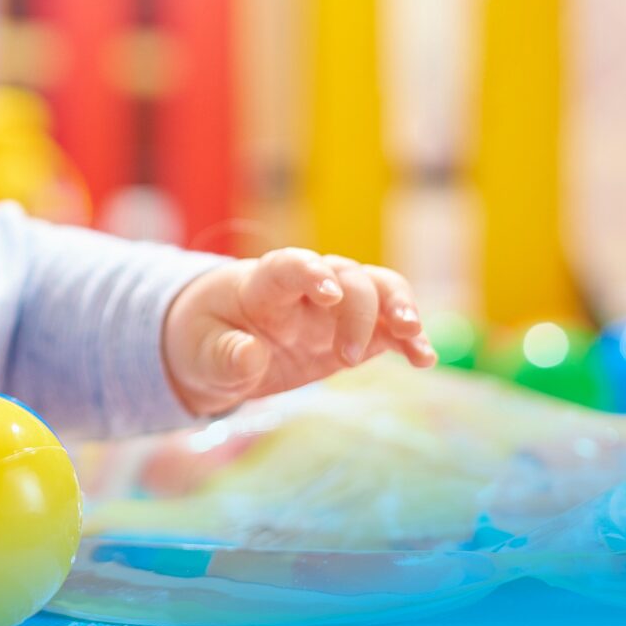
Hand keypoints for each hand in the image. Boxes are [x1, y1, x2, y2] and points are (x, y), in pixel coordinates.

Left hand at [164, 248, 436, 415]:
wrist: (218, 348)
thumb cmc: (205, 341)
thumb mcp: (200, 354)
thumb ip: (224, 355)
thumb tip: (250, 356)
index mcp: (263, 283)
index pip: (291, 265)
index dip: (311, 272)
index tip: (328, 293)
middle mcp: (308, 287)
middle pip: (347, 277)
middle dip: (358, 310)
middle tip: (347, 356)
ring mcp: (336, 308)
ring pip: (379, 290)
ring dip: (400, 308)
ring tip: (412, 338)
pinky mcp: (356, 332)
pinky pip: (390, 329)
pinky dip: (410, 340)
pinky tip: (425, 359)